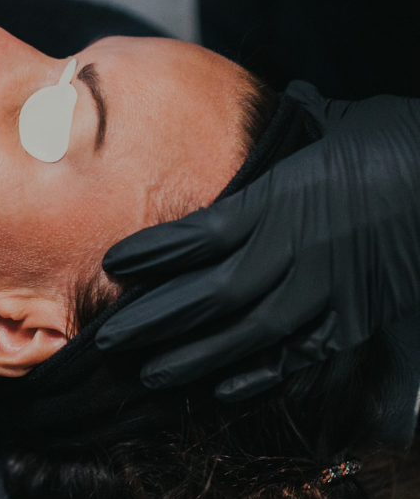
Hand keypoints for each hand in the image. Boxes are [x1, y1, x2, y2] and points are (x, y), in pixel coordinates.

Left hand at [96, 83, 419, 400]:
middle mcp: (299, 250)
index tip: (112, 263)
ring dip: (193, 356)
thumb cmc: (392, 142)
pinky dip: (261, 377)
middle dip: (156, 320)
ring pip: (248, 333)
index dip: (156, 252)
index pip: (205, 233)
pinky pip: (301, 357)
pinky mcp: (355, 319)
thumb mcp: (334, 122)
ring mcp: (328, 291)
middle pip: (214, 294)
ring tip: (147, 373)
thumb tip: (266, 107)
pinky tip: (221, 392)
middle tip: (107, 340)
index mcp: (286, 199)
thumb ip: (286, 130)